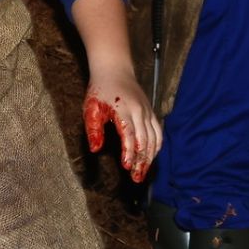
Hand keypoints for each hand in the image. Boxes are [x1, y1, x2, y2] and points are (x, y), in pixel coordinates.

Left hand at [83, 63, 162, 182]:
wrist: (115, 70)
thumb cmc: (100, 90)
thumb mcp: (91, 109)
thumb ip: (93, 130)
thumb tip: (96, 150)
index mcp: (123, 110)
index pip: (129, 135)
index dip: (129, 152)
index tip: (126, 167)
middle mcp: (139, 111)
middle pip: (144, 140)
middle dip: (142, 161)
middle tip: (137, 178)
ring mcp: (147, 111)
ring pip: (154, 138)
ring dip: (150, 157)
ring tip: (144, 172)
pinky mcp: (151, 112)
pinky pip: (158, 132)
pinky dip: (156, 146)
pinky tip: (151, 157)